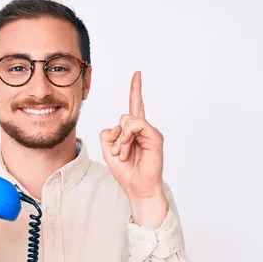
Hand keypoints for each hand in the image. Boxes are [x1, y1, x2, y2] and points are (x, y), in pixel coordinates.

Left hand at [100, 71, 168, 226]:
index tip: (137, 74)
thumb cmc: (126, 171)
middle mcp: (144, 129)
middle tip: (120, 153)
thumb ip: (107, 134)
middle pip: (124, 117)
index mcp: (134, 131)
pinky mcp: (155, 137)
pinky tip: (128, 151)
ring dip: (121, 140)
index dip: (135, 90)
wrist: (137, 188)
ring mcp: (151, 132)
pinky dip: (126, 139)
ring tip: (125, 154)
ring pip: (128, 120)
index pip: (135, 105)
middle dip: (116, 137)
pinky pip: (136, 126)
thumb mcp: (108, 151)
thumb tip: (118, 125)